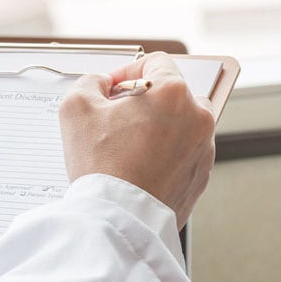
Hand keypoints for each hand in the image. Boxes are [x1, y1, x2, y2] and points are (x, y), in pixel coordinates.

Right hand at [59, 52, 215, 227]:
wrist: (118, 219)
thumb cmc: (101, 165)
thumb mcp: (76, 107)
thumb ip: (90, 82)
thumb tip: (103, 84)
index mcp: (173, 93)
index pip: (155, 61)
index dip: (128, 70)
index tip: (112, 88)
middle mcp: (198, 117)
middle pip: (172, 93)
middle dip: (146, 100)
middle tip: (117, 118)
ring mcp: (204, 149)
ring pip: (181, 124)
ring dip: (158, 127)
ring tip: (127, 147)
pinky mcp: (201, 176)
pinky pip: (183, 153)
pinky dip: (165, 154)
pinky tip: (139, 167)